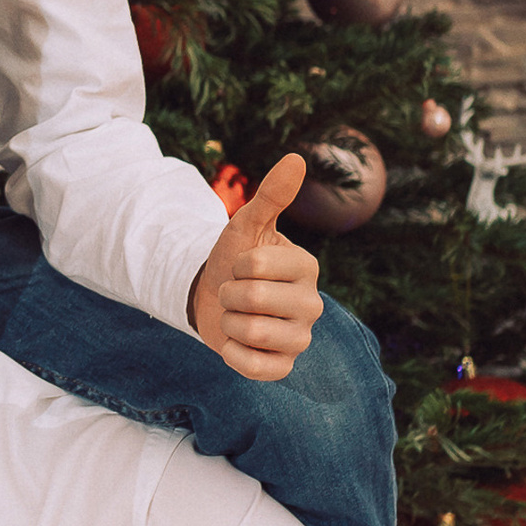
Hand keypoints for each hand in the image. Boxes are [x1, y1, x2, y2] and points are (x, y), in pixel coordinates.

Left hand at [188, 153, 323, 381]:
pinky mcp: (285, 366)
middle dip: (228, 294)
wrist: (214, 299)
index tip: (240, 266)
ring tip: (236, 316)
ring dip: (229, 323)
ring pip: (253, 333)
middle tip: (234, 293)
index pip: (256, 265)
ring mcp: (300, 338)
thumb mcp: (247, 225)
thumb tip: (296, 158)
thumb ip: (271, 195)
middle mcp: (312, 304)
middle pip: (254, 300)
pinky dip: (234, 354)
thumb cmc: (234, 259)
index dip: (235, 265)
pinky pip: (255, 367)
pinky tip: (237, 343)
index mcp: (307, 267)